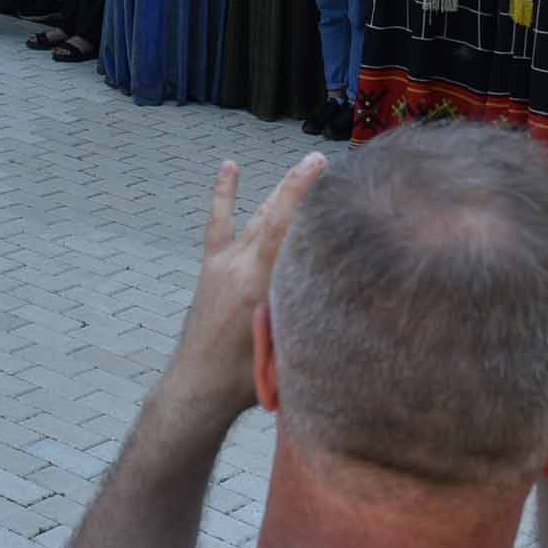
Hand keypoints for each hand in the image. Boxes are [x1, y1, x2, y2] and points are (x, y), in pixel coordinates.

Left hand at [169, 155, 327, 419]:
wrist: (198, 387)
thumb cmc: (247, 379)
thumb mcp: (288, 349)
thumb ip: (310, 317)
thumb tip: (349, 297)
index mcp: (258, 284)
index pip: (287, 229)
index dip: (305, 196)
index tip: (326, 170)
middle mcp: (240, 265)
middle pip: (275, 216)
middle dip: (301, 187)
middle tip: (326, 161)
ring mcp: (223, 263)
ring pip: (257, 217)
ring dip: (280, 194)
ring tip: (306, 167)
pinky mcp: (212, 267)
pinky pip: (219, 223)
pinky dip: (225, 194)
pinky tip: (229, 167)